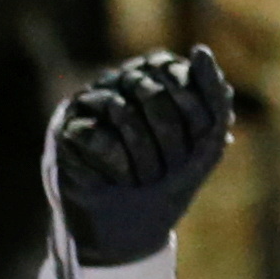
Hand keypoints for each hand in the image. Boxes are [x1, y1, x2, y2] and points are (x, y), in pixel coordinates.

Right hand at [52, 48, 236, 265]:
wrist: (134, 229)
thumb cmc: (171, 182)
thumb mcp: (207, 142)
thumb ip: (214, 96)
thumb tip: (202, 49)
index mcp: (151, 80)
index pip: (174, 71)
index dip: (194, 111)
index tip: (199, 145)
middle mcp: (117, 84)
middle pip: (152, 90)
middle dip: (172, 140)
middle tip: (168, 170)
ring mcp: (89, 105)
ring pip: (123, 110)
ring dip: (145, 157)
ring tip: (143, 178)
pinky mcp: (65, 131)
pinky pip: (97, 136)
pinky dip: (118, 164)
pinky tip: (118, 179)